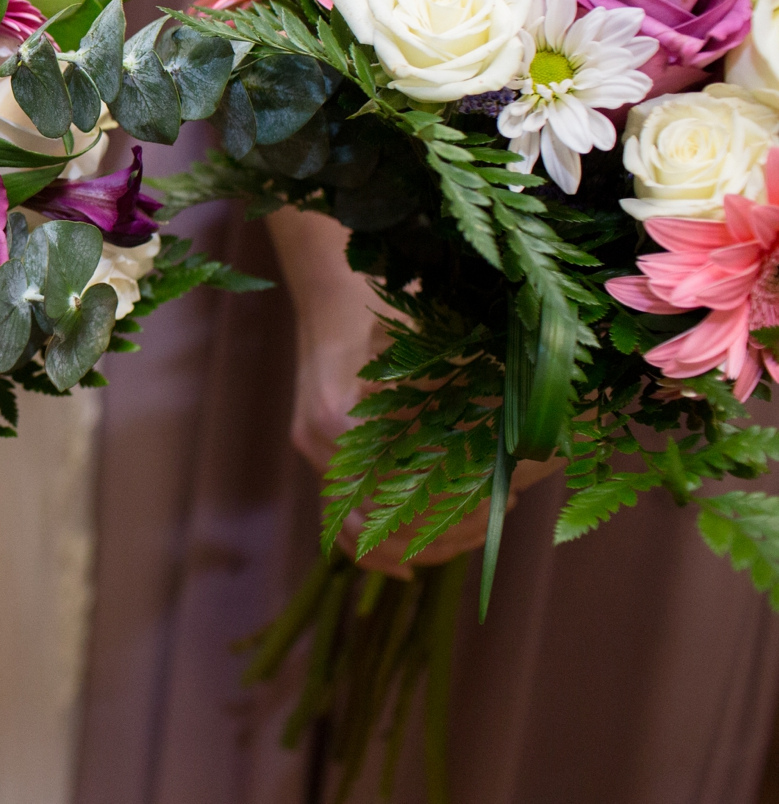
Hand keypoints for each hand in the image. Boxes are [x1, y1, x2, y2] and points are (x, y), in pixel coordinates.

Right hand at [270, 207, 560, 578]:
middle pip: (387, 521)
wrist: (332, 285)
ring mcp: (314, 450)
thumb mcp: (431, 334)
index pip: (405, 492)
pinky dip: (374, 551)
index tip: (508, 499)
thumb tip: (539, 440)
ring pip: (363, 530)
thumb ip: (468, 384)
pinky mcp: (315, 452)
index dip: (460, 506)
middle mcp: (322, 441)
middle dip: (451, 529)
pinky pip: (340, 521)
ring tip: (475, 535)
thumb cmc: (389, 297)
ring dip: (421, 542)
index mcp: (343, 415)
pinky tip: (410, 566)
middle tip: (502, 515)